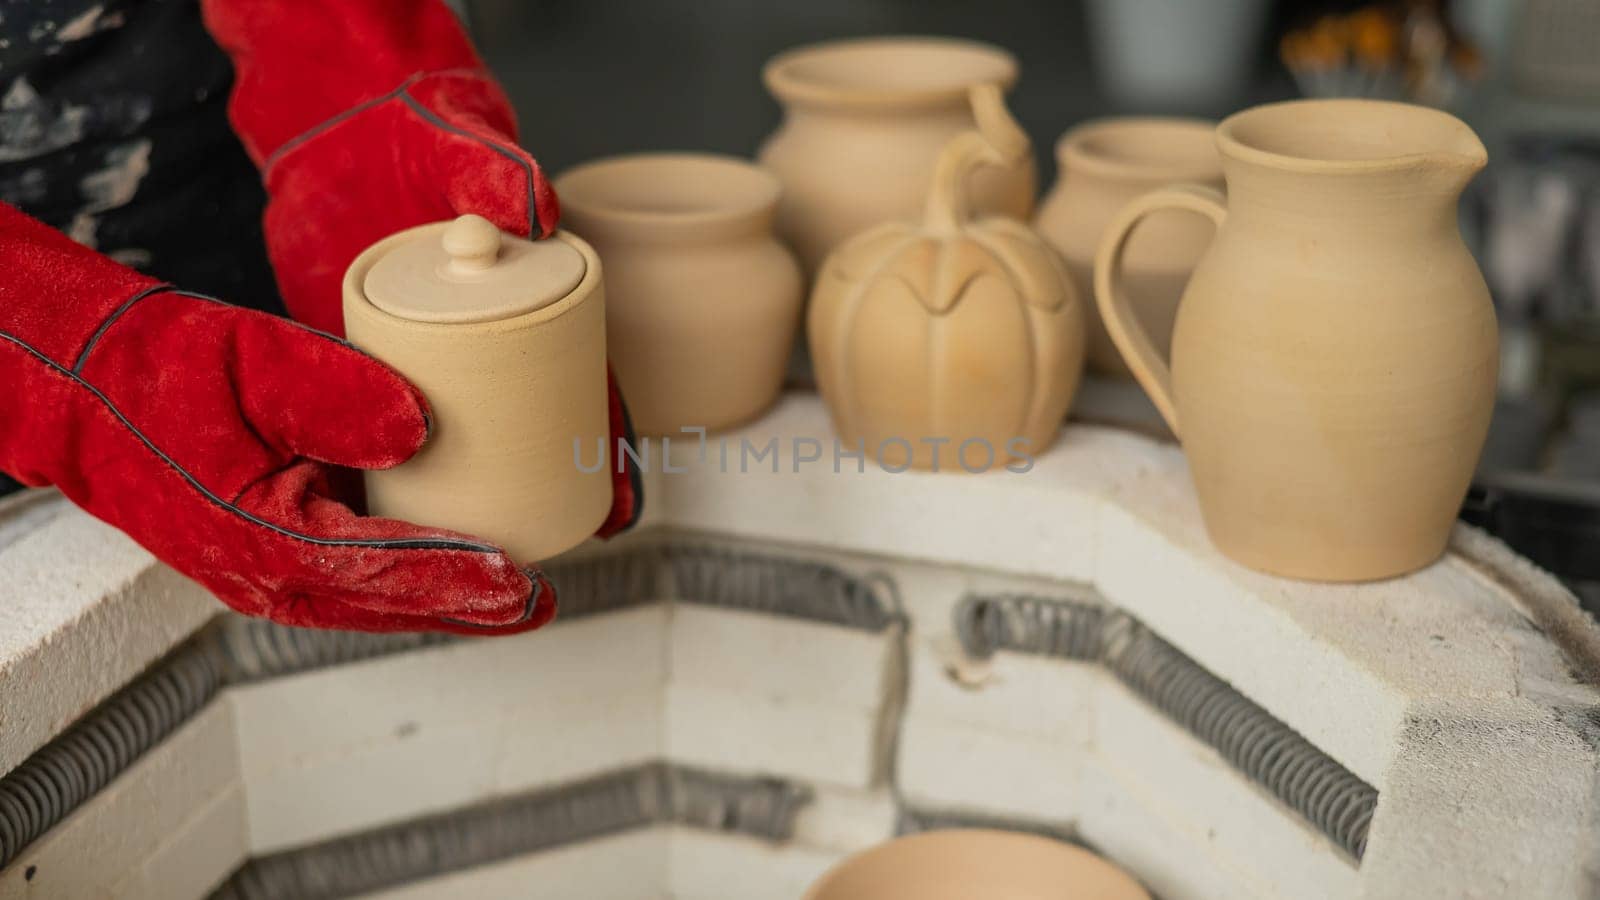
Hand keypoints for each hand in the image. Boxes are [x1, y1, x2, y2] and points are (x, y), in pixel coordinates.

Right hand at [0, 205, 550, 633]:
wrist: (91, 391)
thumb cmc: (165, 368)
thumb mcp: (251, 356)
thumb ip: (333, 389)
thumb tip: (420, 427)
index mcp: (259, 533)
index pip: (377, 569)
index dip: (453, 575)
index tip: (516, 577)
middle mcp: (266, 573)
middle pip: (388, 603)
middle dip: (469, 606)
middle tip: (541, 602)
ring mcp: (267, 574)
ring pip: (374, 602)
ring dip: (446, 603)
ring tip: (520, 600)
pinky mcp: (275, 557)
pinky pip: (355, 582)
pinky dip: (410, 582)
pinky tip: (458, 573)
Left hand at [202, 0, 639, 538]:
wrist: (344, 127)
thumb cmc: (420, 135)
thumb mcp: (455, 149)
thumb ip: (491, 169)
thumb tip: (535, 208)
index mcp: (532, 308)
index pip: (587, 383)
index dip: (606, 445)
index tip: (617, 503)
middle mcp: (493, 344)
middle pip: (538, 430)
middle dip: (550, 499)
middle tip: (544, 562)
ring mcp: (434, 361)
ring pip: (471, 445)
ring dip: (482, 506)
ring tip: (479, 574)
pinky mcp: (373, 364)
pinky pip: (393, 435)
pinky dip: (403, 481)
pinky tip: (401, 533)